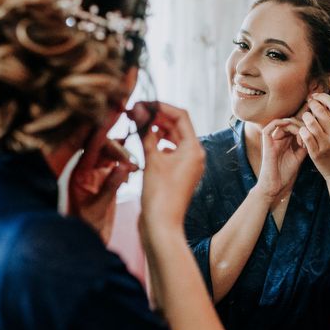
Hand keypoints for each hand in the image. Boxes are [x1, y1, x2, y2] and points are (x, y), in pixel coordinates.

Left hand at [68, 119, 137, 243]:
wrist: (82, 246)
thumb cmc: (86, 229)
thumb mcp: (98, 208)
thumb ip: (111, 186)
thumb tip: (126, 166)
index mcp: (79, 173)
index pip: (91, 144)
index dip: (103, 128)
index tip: (116, 113)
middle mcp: (84, 169)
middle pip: (101, 146)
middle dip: (119, 148)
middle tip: (133, 161)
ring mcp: (92, 173)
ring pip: (109, 154)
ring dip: (123, 155)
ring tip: (135, 167)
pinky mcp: (101, 179)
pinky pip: (112, 163)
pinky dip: (123, 163)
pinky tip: (132, 169)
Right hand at [133, 102, 204, 231]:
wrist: (161, 226)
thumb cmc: (159, 195)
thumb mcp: (151, 159)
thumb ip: (145, 131)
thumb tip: (138, 108)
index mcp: (194, 149)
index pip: (181, 115)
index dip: (161, 106)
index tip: (142, 103)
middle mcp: (194, 155)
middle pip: (177, 125)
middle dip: (157, 116)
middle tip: (135, 111)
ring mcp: (187, 165)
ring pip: (172, 137)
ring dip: (156, 129)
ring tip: (137, 124)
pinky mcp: (178, 173)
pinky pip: (170, 150)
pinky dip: (157, 143)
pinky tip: (145, 143)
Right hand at [252, 108, 307, 202]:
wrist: (275, 186)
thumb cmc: (287, 174)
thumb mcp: (300, 157)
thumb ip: (304, 145)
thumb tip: (314, 133)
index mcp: (286, 142)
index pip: (295, 126)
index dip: (306, 126)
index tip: (316, 133)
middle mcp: (278, 139)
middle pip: (290, 123)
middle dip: (302, 125)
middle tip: (311, 132)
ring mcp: (272, 140)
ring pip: (283, 123)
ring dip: (295, 126)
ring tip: (304, 135)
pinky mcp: (266, 142)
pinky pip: (270, 126)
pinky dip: (281, 122)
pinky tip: (292, 128)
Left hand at [298, 93, 329, 183]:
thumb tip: (324, 102)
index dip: (322, 96)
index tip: (315, 96)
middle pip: (319, 110)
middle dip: (311, 104)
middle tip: (307, 105)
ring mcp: (326, 144)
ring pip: (310, 121)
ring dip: (305, 116)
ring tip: (305, 118)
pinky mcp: (316, 153)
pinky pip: (305, 135)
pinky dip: (301, 130)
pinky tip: (302, 130)